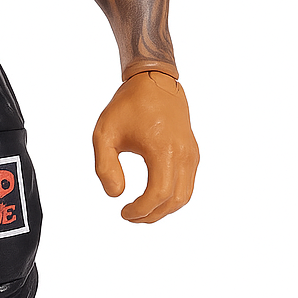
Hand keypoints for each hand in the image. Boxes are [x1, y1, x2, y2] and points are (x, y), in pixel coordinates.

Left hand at [92, 72, 198, 223]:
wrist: (153, 82)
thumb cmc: (127, 107)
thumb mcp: (104, 134)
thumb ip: (105, 167)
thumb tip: (116, 195)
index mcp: (162, 148)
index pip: (158, 194)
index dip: (141, 210)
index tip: (123, 212)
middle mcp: (183, 153)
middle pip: (174, 200)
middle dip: (151, 215)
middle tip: (130, 215)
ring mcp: (191, 153)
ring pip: (185, 196)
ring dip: (163, 209)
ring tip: (140, 210)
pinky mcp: (193, 153)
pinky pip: (187, 184)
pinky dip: (172, 197)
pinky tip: (152, 197)